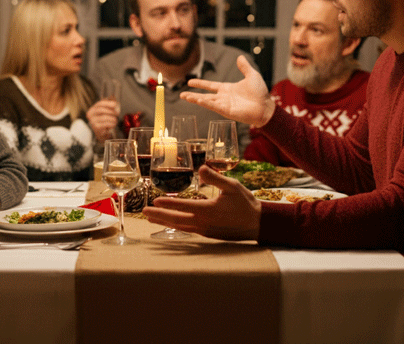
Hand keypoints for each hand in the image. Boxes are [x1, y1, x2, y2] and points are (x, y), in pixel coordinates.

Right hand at [86, 98, 118, 141]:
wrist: (102, 132)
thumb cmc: (104, 120)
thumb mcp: (106, 110)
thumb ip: (109, 103)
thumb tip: (113, 96)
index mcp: (92, 109)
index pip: (100, 103)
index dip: (108, 103)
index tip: (115, 104)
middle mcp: (90, 115)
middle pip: (101, 109)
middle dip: (111, 111)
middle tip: (117, 113)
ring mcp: (92, 121)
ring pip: (104, 117)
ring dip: (113, 118)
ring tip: (115, 120)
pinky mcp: (96, 127)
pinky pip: (106, 124)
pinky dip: (112, 123)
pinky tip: (113, 124)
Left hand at [142, 166, 261, 240]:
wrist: (259, 224)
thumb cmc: (246, 203)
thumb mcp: (232, 186)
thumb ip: (215, 177)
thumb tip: (201, 168)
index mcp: (207, 210)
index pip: (181, 206)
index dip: (166, 204)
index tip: (153, 202)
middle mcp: (203, 223)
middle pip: (176, 220)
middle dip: (159, 216)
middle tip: (144, 213)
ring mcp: (205, 231)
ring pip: (180, 227)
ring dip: (165, 222)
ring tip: (151, 219)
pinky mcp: (209, 235)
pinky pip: (188, 230)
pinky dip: (176, 226)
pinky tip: (172, 224)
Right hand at [180, 55, 274, 127]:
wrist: (265, 106)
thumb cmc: (260, 93)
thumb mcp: (252, 76)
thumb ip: (244, 67)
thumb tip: (240, 57)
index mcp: (227, 89)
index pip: (210, 86)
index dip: (200, 83)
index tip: (190, 81)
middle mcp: (223, 97)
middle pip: (204, 95)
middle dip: (193, 95)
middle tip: (182, 94)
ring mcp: (224, 105)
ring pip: (206, 101)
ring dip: (195, 99)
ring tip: (184, 96)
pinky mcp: (226, 111)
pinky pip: (212, 106)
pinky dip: (204, 103)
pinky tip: (196, 100)